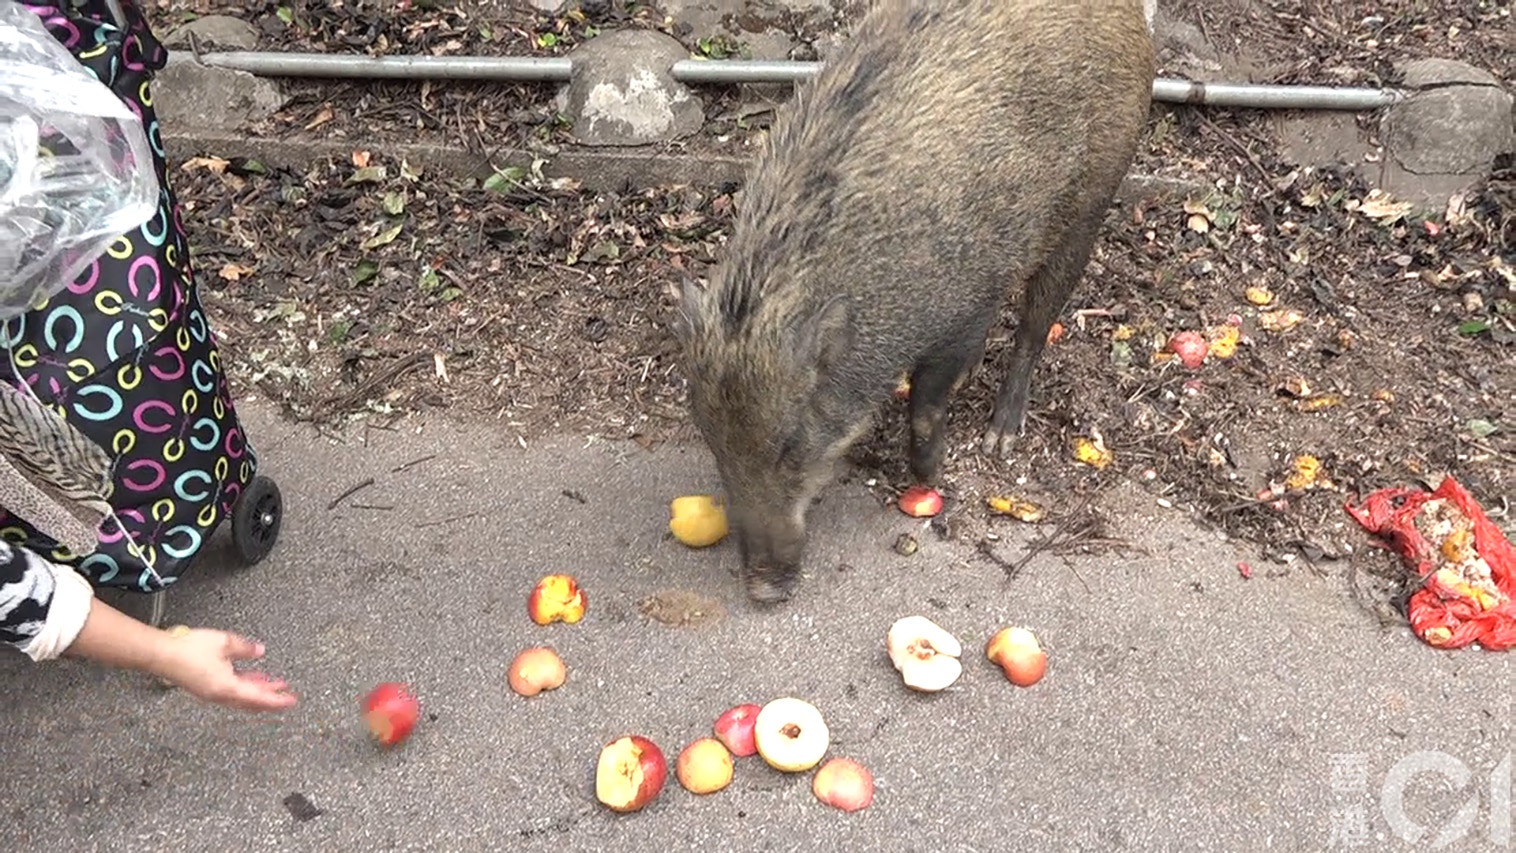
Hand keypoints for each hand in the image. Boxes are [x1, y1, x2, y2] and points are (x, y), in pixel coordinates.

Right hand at [153, 628, 297, 711]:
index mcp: (227, 688)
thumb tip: (259, 651)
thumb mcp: (224, 643)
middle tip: (286, 693)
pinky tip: (248, 676)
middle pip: (251, 701)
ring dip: (257, 691)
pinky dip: (244, 686)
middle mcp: (220, 695)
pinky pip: (231, 690)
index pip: (259, 698)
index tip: (291, 700)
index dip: (277, 700)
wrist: (160, 654)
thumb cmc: (188, 650)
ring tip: (272, 683)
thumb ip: (245, 648)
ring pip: (241, 696)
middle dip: (270, 697)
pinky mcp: (204, 686)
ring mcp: (211, 692)